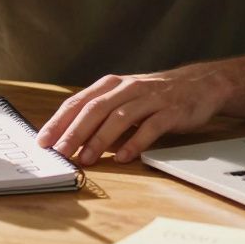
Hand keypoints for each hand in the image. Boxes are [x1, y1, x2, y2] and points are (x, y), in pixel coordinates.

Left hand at [35, 64, 228, 165]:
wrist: (201, 84)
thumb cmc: (156, 96)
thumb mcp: (125, 99)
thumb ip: (101, 115)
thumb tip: (71, 140)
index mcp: (112, 85)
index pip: (79, 102)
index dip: (59, 121)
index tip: (43, 140)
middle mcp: (128, 88)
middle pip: (95, 108)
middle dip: (74, 131)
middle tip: (60, 152)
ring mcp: (151, 98)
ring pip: (120, 117)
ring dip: (101, 139)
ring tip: (86, 158)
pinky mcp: (172, 110)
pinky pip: (151, 127)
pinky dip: (136, 142)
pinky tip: (125, 157)